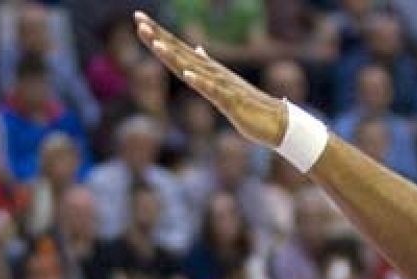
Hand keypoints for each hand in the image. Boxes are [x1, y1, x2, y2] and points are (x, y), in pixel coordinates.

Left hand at [136, 12, 285, 146]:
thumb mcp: (222, 84)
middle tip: (139, 20)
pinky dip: (202, 83)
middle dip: (159, 38)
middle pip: (181, 53)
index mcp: (208, 71)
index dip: (159, 35)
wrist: (277, 122)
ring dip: (175, 57)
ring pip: (195, 69)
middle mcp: (213, 73)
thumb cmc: (248, 105)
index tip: (139, 19)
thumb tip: (196, 49)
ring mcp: (223, 86)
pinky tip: (189, 75)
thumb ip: (206, 67)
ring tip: (156, 44)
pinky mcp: (232, 102)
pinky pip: (215, 91)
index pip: (178, 49)